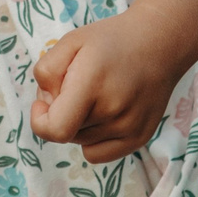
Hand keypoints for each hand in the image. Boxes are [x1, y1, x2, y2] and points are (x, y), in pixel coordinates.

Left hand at [29, 7, 197, 163]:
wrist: (157, 45)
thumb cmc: (109, 42)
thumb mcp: (69, 42)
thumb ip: (46, 71)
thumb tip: (46, 103)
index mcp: (92, 85)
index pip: (56, 129)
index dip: (39, 121)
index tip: (43, 103)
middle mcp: (112, 111)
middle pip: (66, 132)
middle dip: (59, 112)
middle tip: (73, 87)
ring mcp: (129, 128)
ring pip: (80, 141)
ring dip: (77, 124)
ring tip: (93, 95)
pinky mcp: (139, 138)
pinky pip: (98, 154)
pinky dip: (92, 139)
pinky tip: (100, 115)